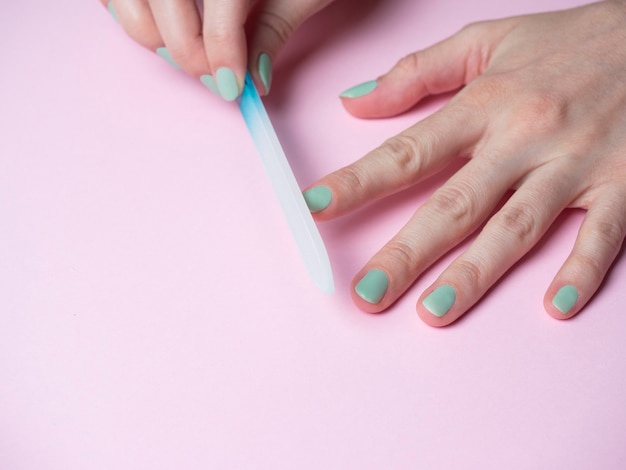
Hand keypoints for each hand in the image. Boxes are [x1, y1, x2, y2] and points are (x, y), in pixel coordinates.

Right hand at [101, 0, 333, 99]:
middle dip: (184, 48)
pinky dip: (127, 8)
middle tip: (211, 78)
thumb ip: (272, 30)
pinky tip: (158, 24)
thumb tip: (254, 80)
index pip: (221, 0)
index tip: (232, 87)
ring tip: (184, 55)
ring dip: (148, 30)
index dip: (220, 50)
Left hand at [304, 1, 625, 325]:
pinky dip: (580, 271)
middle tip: (368, 293)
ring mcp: (575, 165)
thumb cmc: (569, 41)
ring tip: (433, 311)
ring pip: (517, 228)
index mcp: (486, 104)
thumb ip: (416, 72)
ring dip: (475, 273)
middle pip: (454, 204)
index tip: (316, 209)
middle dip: (407, 252)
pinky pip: (602, 235)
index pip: (408, 152)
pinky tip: (555, 307)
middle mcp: (524, 139)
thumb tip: (354, 102)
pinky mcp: (625, 185)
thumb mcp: (487, 40)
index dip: (357, 182)